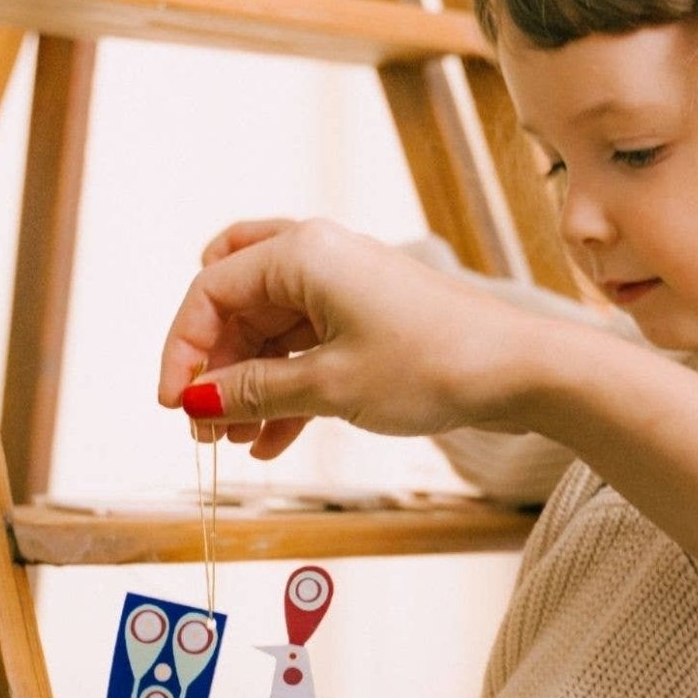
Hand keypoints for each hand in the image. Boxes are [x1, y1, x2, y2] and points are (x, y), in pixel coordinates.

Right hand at [158, 218, 551, 457]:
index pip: (210, 290)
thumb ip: (255, 393)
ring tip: (233, 445)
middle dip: (216, 368)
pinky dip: (285, 392)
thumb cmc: (433, 364)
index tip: (175, 404)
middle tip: (202, 427)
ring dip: (248, 387)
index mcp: (303, 253)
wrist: (522, 372)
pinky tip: (270, 444)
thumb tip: (197, 403)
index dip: (184, 349)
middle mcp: (319, 257)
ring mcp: (345, 288)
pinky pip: (306, 352)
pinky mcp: (367, 320)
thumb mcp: (330, 387)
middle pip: (237, 307)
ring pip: (270, 333)